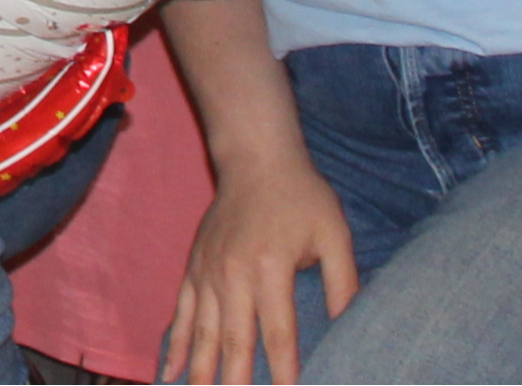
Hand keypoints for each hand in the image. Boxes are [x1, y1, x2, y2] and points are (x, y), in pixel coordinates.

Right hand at [160, 144, 358, 385]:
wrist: (255, 157)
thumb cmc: (302, 197)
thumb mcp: (335, 234)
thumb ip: (345, 284)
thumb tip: (352, 330)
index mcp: (270, 267)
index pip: (277, 333)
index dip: (283, 372)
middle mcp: (233, 274)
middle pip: (233, 340)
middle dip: (235, 381)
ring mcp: (207, 272)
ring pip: (202, 333)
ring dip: (200, 371)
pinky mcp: (193, 268)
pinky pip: (181, 313)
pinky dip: (175, 345)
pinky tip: (169, 373)